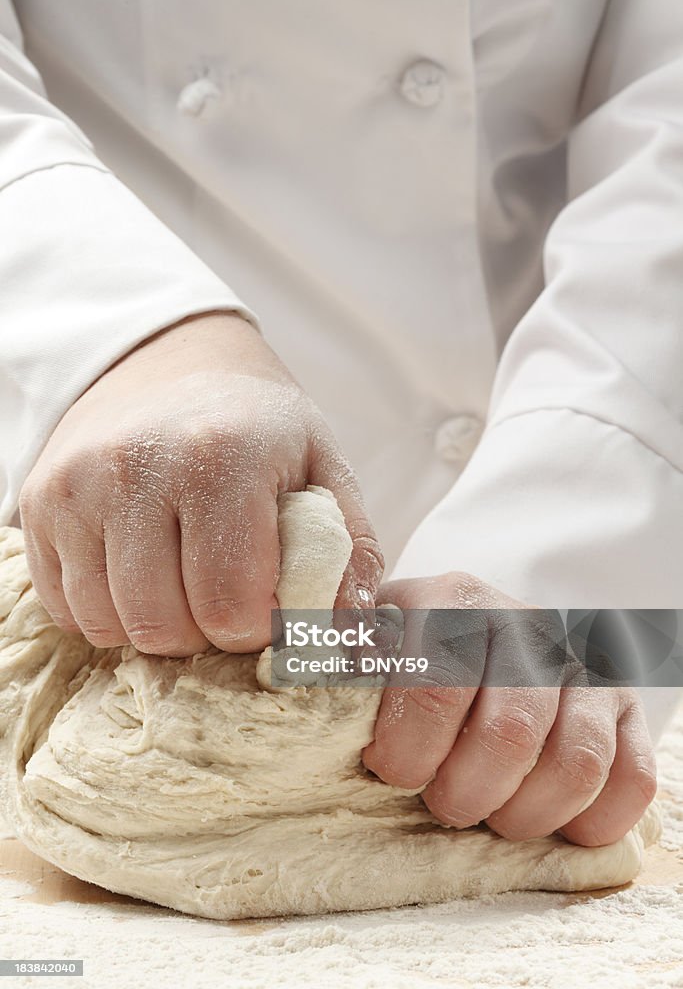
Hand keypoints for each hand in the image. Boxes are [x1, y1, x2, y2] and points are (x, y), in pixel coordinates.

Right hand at [20, 312, 382, 655]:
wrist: (170, 360)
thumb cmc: (256, 424)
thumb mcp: (323, 467)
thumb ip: (348, 551)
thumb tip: (345, 637)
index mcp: (221, 458)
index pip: (229, 605)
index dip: (255, 627)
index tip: (266, 601)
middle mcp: (137, 467)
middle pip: (162, 625)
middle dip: (203, 633)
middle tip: (224, 594)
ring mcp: (77, 484)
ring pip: (108, 624)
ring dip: (153, 624)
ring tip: (183, 581)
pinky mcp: (38, 501)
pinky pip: (66, 606)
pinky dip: (106, 609)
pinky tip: (139, 571)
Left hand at [361, 573, 656, 845]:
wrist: (475, 629)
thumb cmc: (407, 652)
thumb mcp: (363, 642)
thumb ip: (333, 661)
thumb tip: (300, 684)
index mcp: (453, 600)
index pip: (434, 688)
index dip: (406, 754)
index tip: (386, 770)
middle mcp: (528, 623)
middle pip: (509, 735)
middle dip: (463, 794)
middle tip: (441, 802)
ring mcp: (583, 664)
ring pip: (575, 763)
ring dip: (523, 814)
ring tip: (490, 813)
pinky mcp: (626, 704)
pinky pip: (631, 777)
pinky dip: (590, 821)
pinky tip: (547, 822)